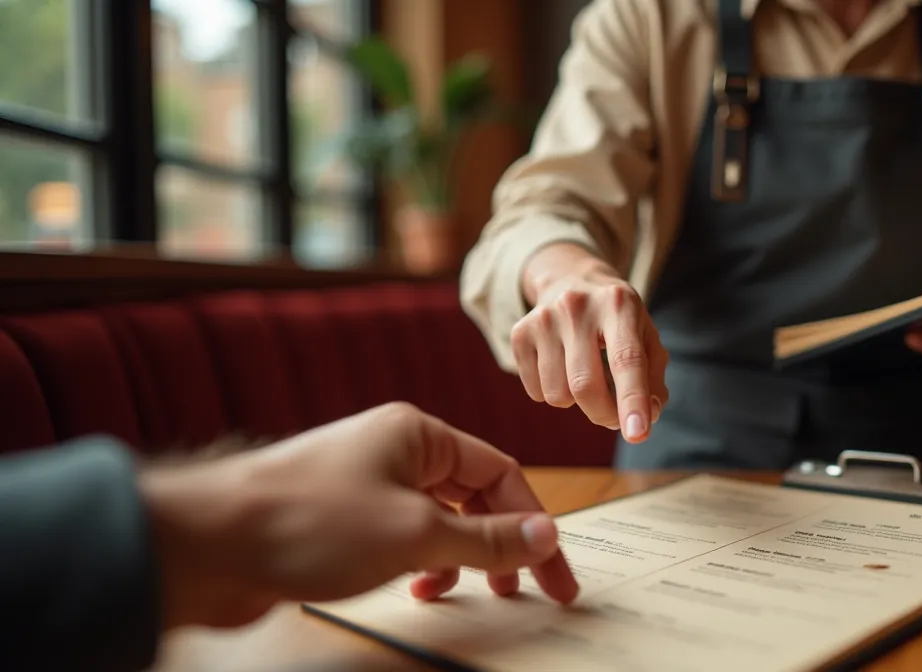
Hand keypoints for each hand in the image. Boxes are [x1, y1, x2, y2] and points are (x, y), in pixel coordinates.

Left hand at [140, 403, 579, 630]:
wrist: (206, 544)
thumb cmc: (306, 522)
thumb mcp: (416, 534)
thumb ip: (486, 538)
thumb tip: (542, 536)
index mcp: (418, 434)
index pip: (501, 473)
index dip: (535, 524)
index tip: (555, 574)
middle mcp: (393, 451)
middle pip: (473, 494)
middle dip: (502, 543)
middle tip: (526, 591)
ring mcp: (364, 484)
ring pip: (438, 518)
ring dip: (460, 557)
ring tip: (463, 591)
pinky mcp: (339, 518)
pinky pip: (402, 536)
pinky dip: (421, 563)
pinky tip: (416, 588)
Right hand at [515, 244, 668, 441]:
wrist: (570, 279)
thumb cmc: (616, 319)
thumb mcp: (645, 336)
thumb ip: (653, 379)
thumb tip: (647, 417)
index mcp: (619, 304)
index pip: (626, 360)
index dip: (632, 400)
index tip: (637, 434)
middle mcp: (577, 306)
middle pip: (585, 386)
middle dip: (604, 415)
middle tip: (614, 418)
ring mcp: (544, 318)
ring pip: (558, 395)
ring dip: (577, 403)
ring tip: (585, 378)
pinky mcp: (520, 333)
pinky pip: (536, 392)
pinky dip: (553, 394)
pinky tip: (562, 369)